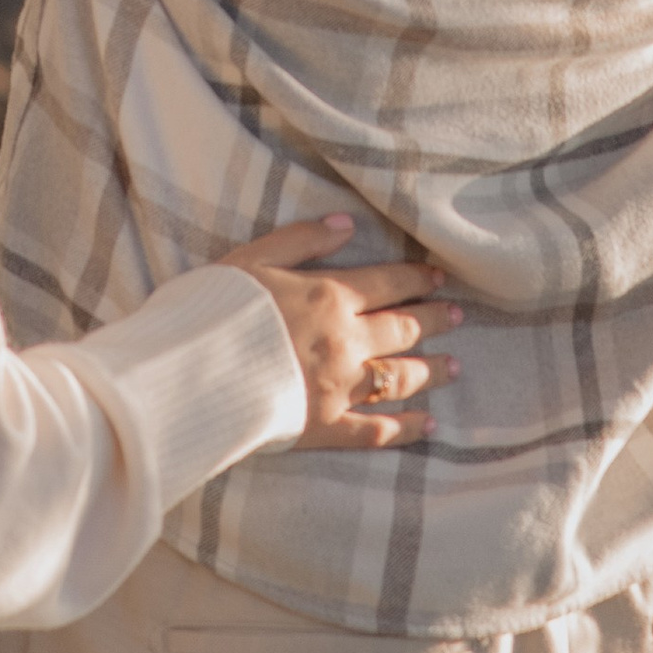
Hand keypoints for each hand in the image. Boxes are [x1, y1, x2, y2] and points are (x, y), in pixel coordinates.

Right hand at [220, 215, 459, 451]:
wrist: (193, 375)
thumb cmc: (215, 309)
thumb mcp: (254, 257)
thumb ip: (303, 239)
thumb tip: (347, 223)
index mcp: (329, 297)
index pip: (386, 284)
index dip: (416, 278)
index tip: (439, 277)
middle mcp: (346, 343)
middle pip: (403, 329)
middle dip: (434, 320)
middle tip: (459, 316)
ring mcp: (340, 389)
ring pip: (400, 378)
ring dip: (432, 370)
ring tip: (455, 366)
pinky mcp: (328, 429)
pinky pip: (379, 430)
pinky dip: (409, 428)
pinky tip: (430, 424)